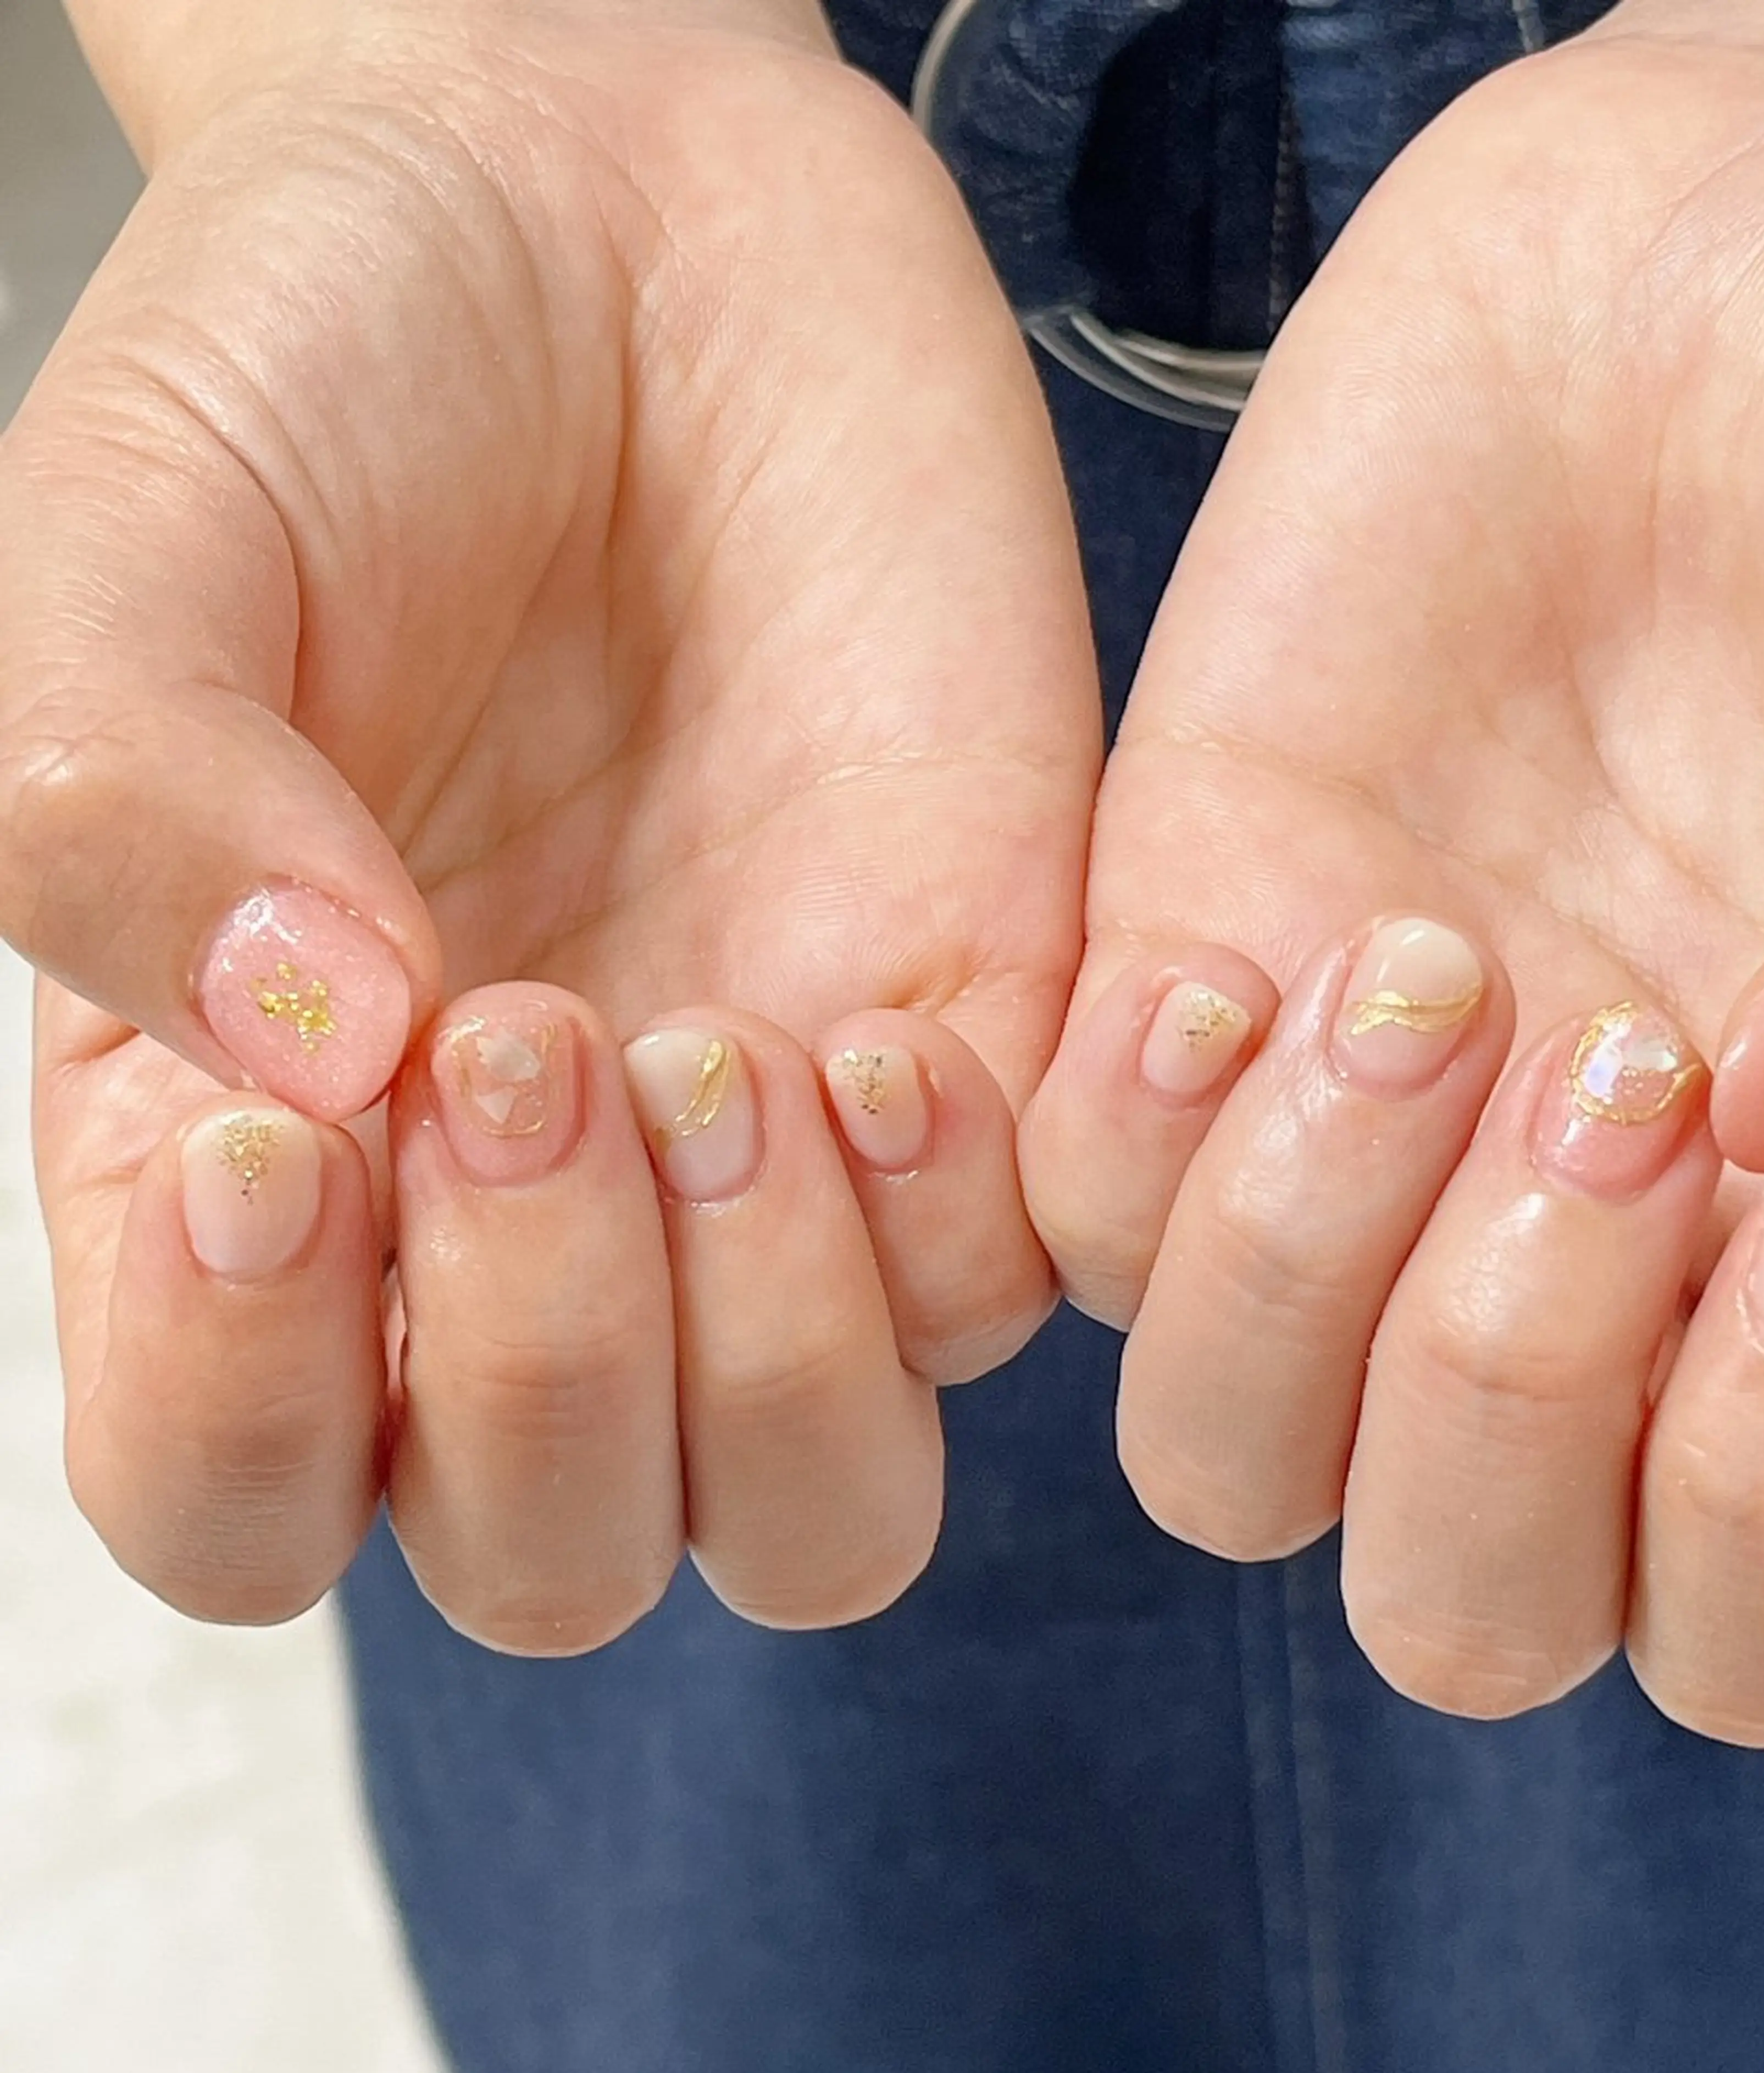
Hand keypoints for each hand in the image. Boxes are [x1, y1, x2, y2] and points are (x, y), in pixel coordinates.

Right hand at [9, 0, 1097, 1645]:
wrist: (624, 205)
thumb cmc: (337, 353)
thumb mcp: (134, 532)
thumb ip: (121, 803)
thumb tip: (302, 1055)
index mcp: (262, 1146)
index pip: (229, 1486)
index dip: (244, 1408)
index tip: (300, 1141)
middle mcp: (520, 1212)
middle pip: (556, 1549)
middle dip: (544, 1370)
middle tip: (534, 1043)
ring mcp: (770, 1162)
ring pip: (818, 1502)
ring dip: (774, 1354)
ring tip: (726, 1054)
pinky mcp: (974, 1054)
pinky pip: (1016, 1293)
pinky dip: (965, 1223)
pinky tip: (900, 1026)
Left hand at [1021, 0, 1763, 1741]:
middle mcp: (1600, 1277)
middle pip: (1458, 1596)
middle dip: (1495, 1395)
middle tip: (1609, 1069)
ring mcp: (1374, 1154)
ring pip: (1221, 1447)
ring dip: (1295, 1267)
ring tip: (1432, 971)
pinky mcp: (1196, 991)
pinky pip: (1064, 1216)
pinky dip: (1128, 1139)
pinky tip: (1249, 956)